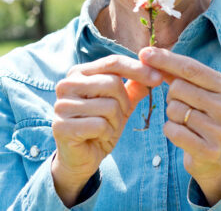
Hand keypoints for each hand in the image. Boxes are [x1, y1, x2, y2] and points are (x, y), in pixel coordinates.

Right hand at [51, 55, 162, 205]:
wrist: (82, 158)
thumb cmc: (101, 126)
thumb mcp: (122, 104)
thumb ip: (135, 86)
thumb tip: (155, 70)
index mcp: (79, 73)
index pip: (113, 62)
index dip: (138, 69)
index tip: (159, 78)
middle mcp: (66, 85)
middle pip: (112, 83)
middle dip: (124, 102)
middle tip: (119, 116)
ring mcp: (62, 106)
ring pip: (109, 105)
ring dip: (115, 121)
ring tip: (106, 128)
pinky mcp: (61, 127)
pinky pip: (100, 125)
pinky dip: (107, 133)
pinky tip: (98, 137)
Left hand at [139, 47, 220, 205]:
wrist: (220, 155)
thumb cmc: (204, 115)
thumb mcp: (200, 91)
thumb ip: (178, 74)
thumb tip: (148, 55)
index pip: (191, 68)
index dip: (166, 60)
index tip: (144, 53)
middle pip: (178, 88)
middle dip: (171, 95)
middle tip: (184, 106)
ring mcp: (220, 129)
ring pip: (173, 110)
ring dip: (172, 115)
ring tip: (187, 122)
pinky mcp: (208, 150)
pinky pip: (173, 131)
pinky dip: (171, 130)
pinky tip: (183, 134)